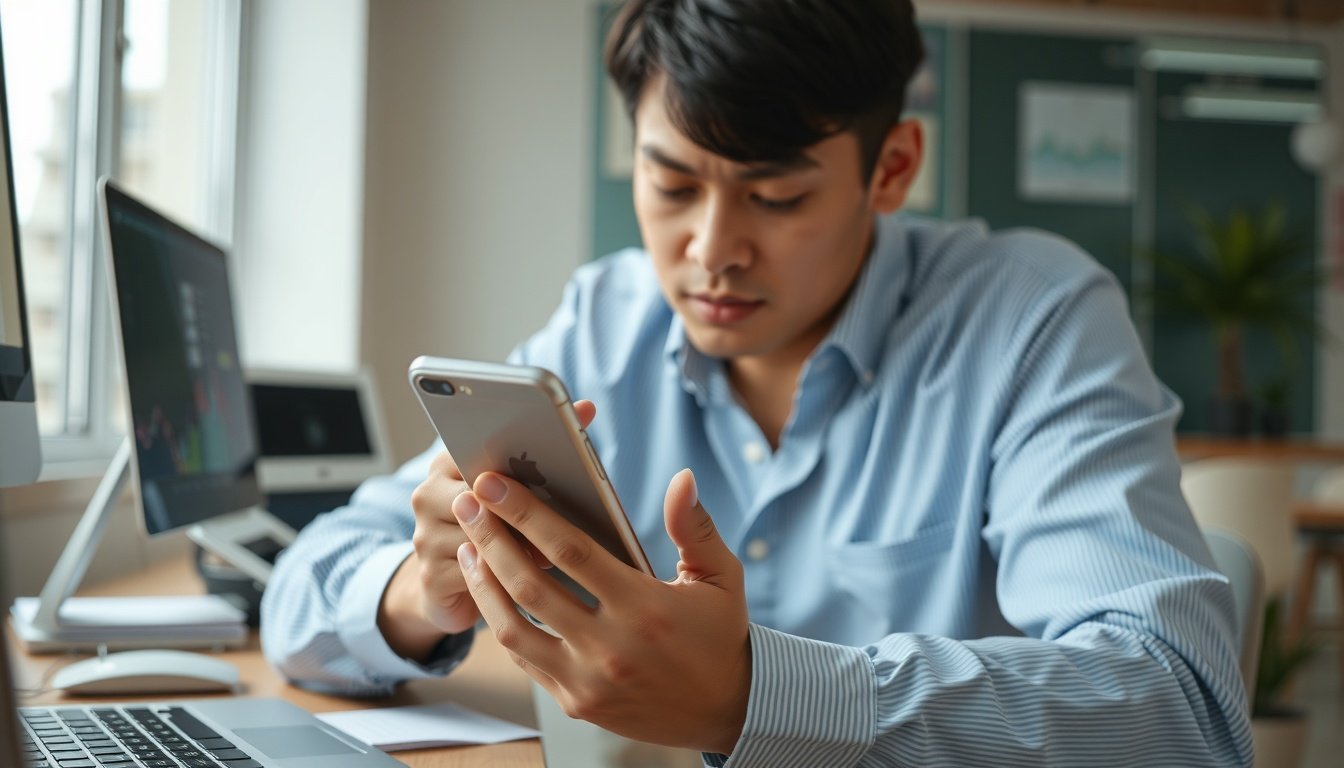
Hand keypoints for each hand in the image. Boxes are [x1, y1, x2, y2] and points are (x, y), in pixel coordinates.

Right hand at [378, 402, 597, 659]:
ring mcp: (424, 536)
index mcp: (447, 463)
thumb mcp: (512, 489)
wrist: (450, 588)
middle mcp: (428, 494)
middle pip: (478, 494)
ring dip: (517, 546)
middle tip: (552, 517)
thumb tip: (587, 407)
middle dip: (517, 508)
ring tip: (547, 551)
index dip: (519, 455)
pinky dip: (505, 576)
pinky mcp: (430, 576)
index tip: (551, 457)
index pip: (477, 445)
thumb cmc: (496, 529)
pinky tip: (527, 577)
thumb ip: (541, 451)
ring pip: (479, 536)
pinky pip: (474, 573)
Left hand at [454, 466, 750, 753]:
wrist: (727, 710)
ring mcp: (588, 680)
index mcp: (645, 607)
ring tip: (468, 546)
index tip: (496, 485)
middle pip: (531, 585)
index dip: (527, 515)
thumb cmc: (720, 635)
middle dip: (490, 538)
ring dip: (483, 582)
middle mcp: (611, 646)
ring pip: (514, 627)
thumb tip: (682, 478)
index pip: (571, 552)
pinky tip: (491, 591)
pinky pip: (526, 658)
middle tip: (466, 504)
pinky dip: (502, 621)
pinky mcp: (576, 702)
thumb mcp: (721, 576)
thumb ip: (694, 527)